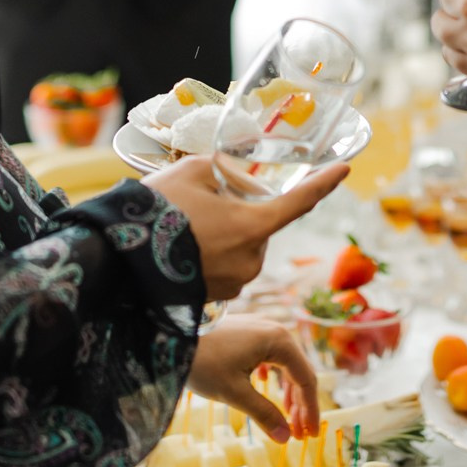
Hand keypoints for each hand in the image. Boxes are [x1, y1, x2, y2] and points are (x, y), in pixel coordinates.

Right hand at [143, 156, 349, 300]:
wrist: (119, 261)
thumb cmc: (158, 210)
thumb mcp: (193, 170)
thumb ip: (227, 169)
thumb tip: (241, 179)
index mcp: (253, 225)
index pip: (300, 202)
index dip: (324, 183)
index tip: (346, 169)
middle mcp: (252, 259)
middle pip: (261, 223)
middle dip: (242, 209)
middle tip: (201, 201)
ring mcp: (235, 283)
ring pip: (242, 245)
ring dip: (225, 232)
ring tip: (183, 226)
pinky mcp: (218, 297)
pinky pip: (226, 266)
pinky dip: (212, 253)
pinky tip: (182, 247)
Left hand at [186, 317, 321, 441]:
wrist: (172, 335)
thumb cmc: (203, 362)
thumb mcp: (234, 393)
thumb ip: (263, 414)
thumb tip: (285, 438)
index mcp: (278, 341)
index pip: (305, 380)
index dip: (310, 409)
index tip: (310, 435)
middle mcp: (274, 330)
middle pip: (298, 371)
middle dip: (300, 404)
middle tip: (300, 433)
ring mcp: (260, 329)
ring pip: (284, 364)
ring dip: (287, 392)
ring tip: (287, 418)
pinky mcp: (247, 332)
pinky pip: (270, 356)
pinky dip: (273, 377)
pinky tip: (265, 388)